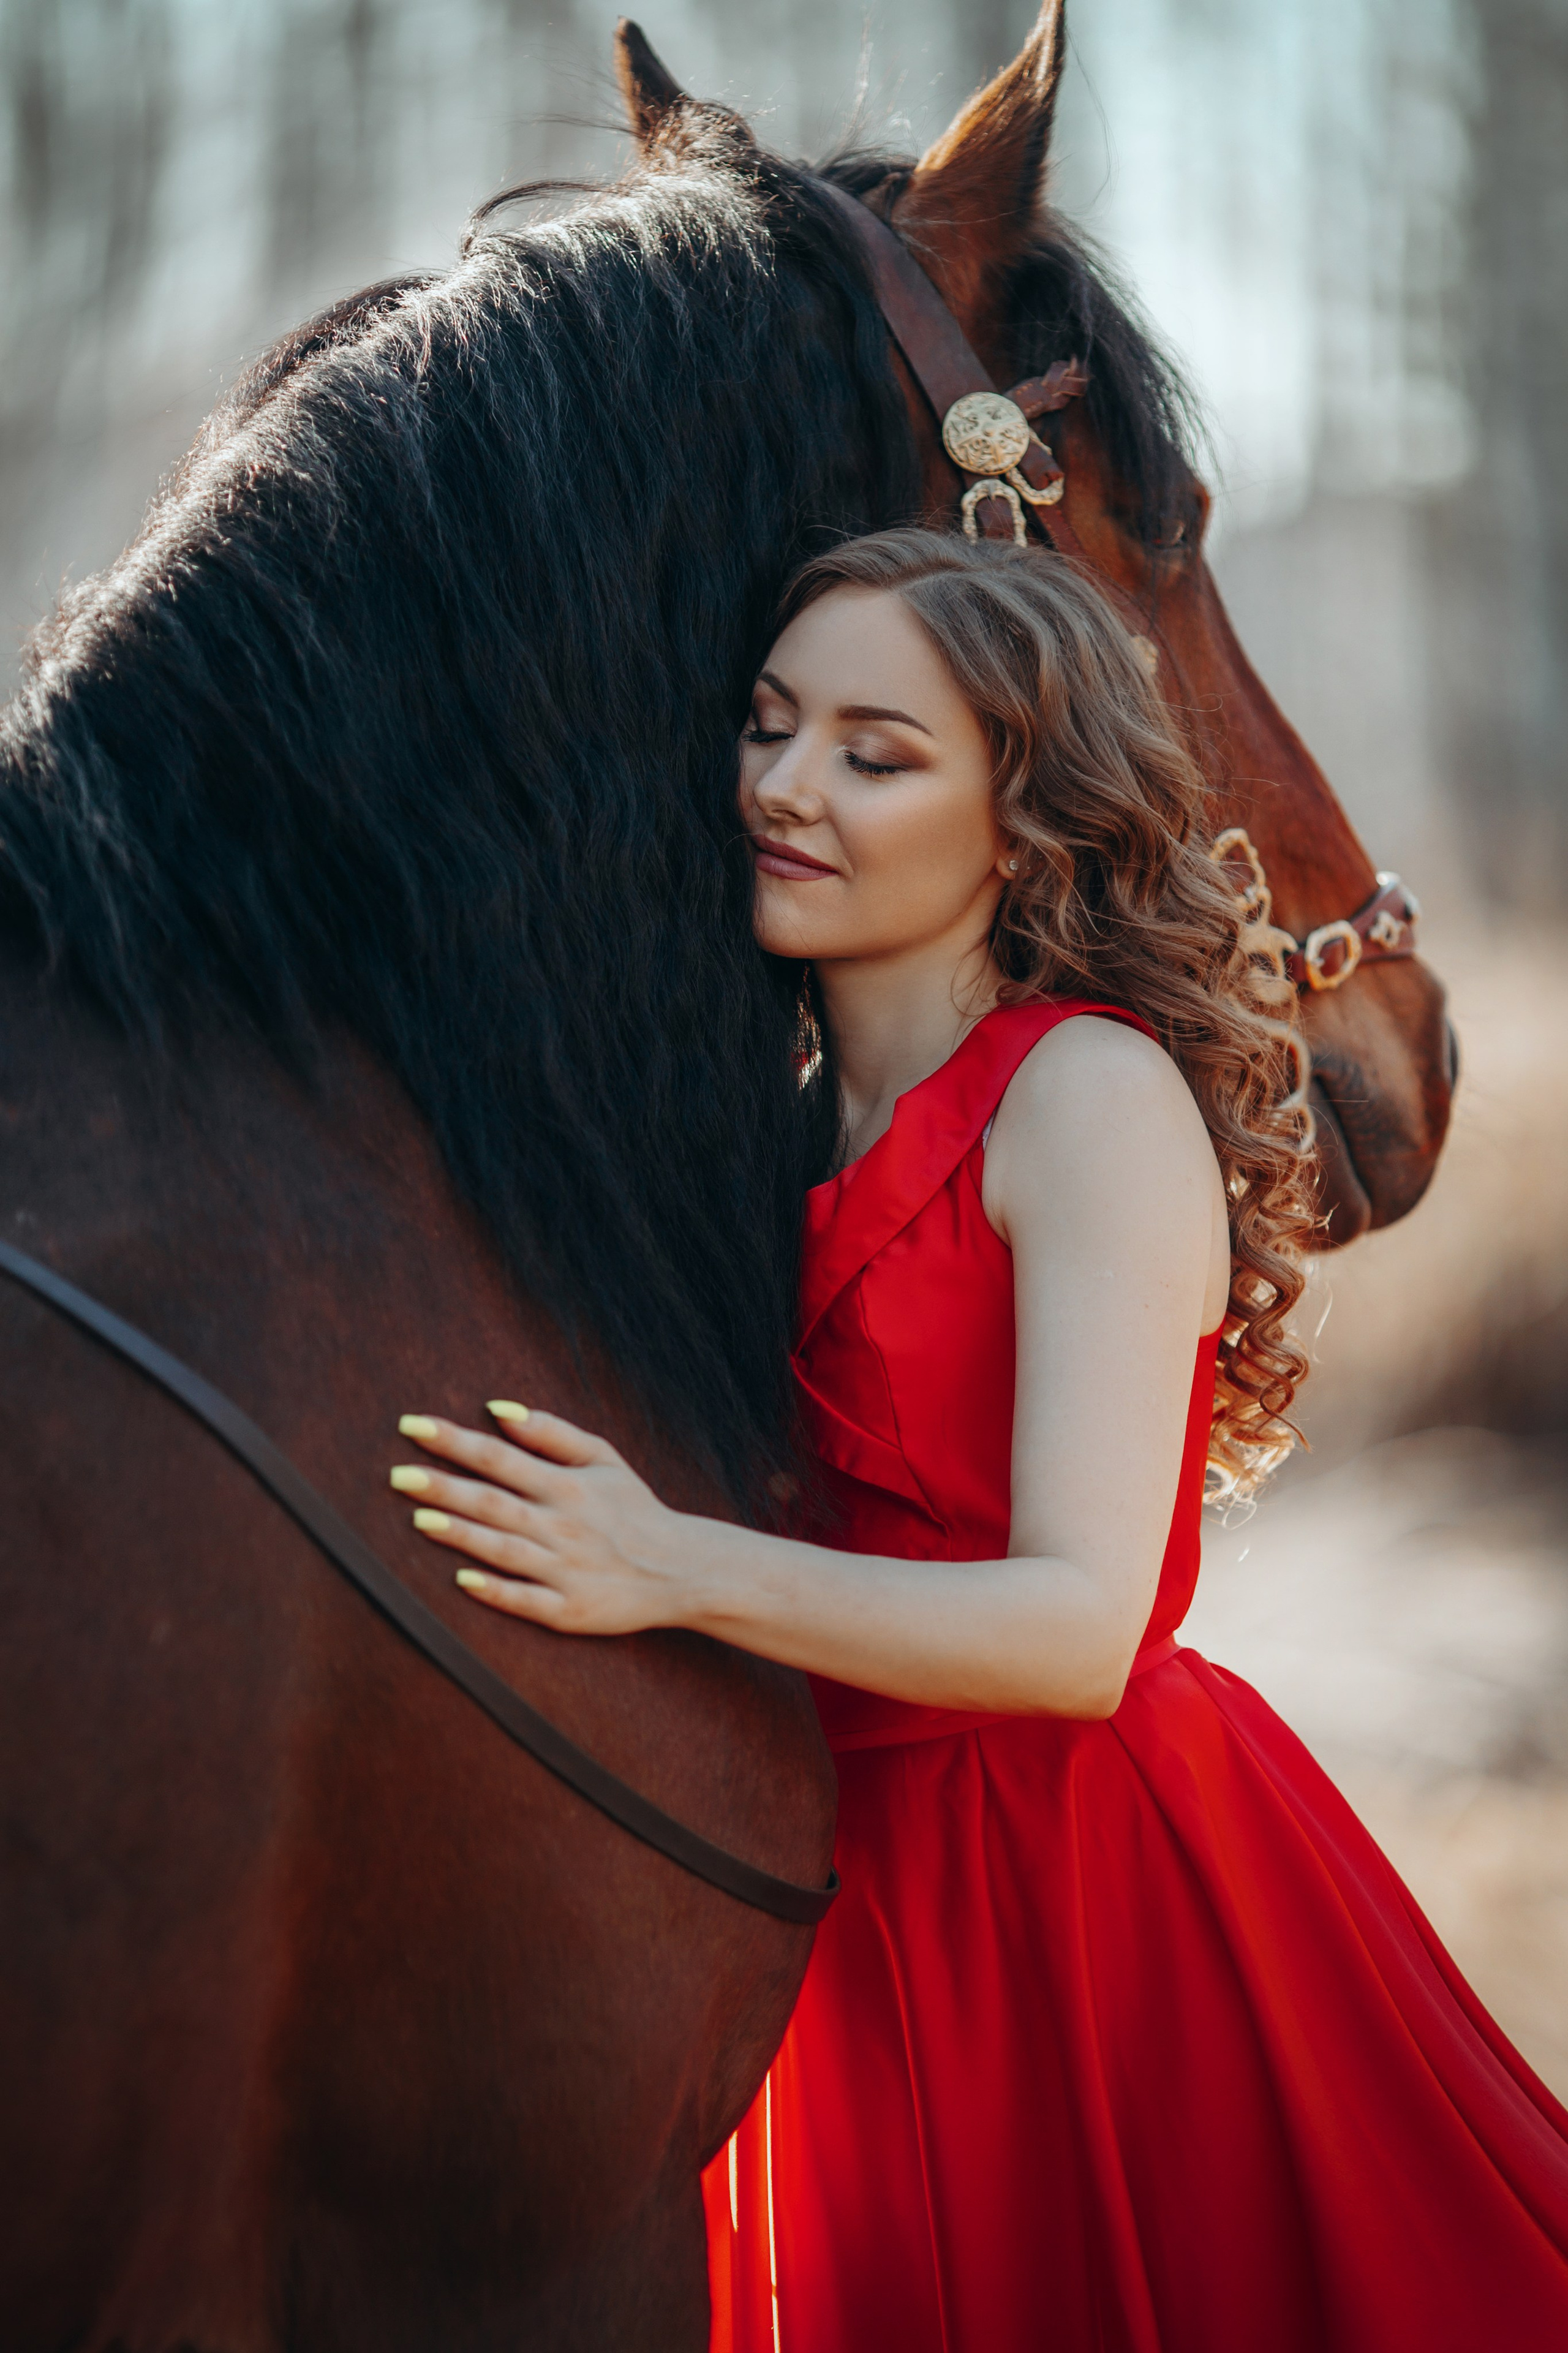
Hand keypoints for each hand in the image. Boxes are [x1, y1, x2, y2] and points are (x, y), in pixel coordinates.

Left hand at [389, 1404, 695, 1633]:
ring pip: (503, 1548)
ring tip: (419, 1517)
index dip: (453, 1440)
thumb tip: (499, 1409)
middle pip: (493, 1501)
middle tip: (397, 1474)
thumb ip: (551, 1433)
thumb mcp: (603, 1458)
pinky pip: (525, 1601)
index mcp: (567, 1484)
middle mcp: (563, 1525)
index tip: (412, 1426)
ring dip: (460, 1533)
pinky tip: (462, 1580)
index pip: (499, 1456)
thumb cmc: (634, 1508)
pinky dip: (496, 1590)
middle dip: (443, 1486)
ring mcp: (564, 1570)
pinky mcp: (569, 1611)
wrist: (681, 1568)